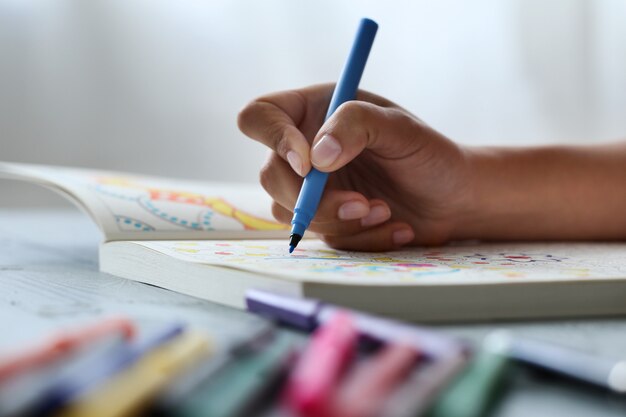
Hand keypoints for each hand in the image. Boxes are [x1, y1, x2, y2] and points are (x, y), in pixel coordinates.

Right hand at [238, 84, 474, 250]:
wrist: (452, 199)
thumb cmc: (428, 154)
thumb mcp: (399, 128)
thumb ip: (356, 125)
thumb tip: (316, 156)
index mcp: (314, 112)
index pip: (260, 116)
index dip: (273, 138)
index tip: (309, 163)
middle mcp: (305, 150)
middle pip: (270, 175)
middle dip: (314, 199)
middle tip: (360, 204)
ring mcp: (312, 189)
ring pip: (291, 214)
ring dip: (339, 220)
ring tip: (384, 212)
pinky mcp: (325, 221)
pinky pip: (324, 237)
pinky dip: (360, 238)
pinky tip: (395, 227)